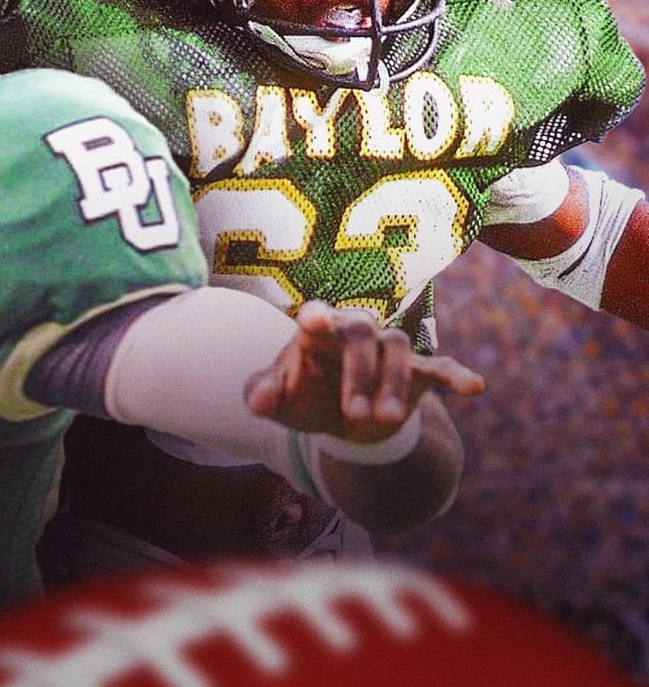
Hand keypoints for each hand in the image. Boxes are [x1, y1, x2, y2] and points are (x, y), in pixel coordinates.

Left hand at [245, 300, 484, 442]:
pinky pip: (441, 366)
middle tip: (352, 414)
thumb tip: (258, 402)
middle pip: (361, 333)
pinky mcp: (418, 371)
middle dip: (358, 373)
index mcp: (317, 330)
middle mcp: (356, 330)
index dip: (315, 317)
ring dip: (391, 383)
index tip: (312, 323)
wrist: (338, 418)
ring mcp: (388, 349)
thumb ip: (262, 396)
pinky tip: (475, 387)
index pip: (317, 314)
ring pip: (397, 349)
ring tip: (384, 419)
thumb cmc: (303, 396)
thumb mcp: (278, 401)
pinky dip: (457, 375)